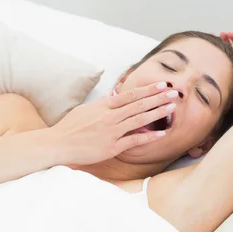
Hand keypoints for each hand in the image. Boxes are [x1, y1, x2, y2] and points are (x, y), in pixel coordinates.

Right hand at [51, 82, 176, 164]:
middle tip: (174, 93)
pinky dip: (149, 137)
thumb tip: (115, 95)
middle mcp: (109, 116)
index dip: (148, 90)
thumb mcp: (86, 109)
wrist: (58, 144)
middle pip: (138, 105)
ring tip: (172, 108)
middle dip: (158, 98)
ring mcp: (111, 131)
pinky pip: (134, 141)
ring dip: (157, 113)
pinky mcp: (111, 147)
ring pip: (139, 120)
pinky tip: (161, 134)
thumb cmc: (70, 127)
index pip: (130, 95)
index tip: (161, 85)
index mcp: (103, 105)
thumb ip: (103, 103)